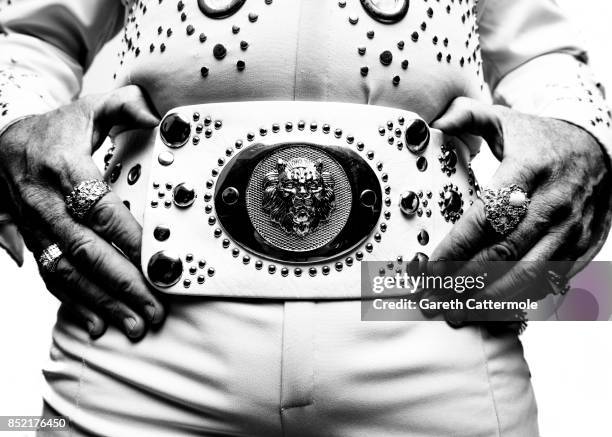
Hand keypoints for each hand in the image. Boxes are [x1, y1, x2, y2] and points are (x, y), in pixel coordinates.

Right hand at [0, 85, 164, 339]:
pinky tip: (98, 325)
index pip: (100, 208)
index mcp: (62, 168)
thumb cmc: (57, 128)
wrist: (0, 141)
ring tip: (136, 326)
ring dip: (103, 303)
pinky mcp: (30, 242)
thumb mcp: (89, 108)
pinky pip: (51, 277)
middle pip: (86, 250)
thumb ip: (124, 107)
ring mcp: (34, 227)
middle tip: (155, 310)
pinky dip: (75, 303)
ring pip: (68, 272)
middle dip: (122, 284)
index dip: (128, 237)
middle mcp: (45, 203)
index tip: (157, 262)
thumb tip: (154, 118)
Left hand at [430, 97, 611, 302]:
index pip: (486, 216)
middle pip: (504, 252)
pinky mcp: (583, 247)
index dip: (455, 247)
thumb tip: (432, 122)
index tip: (428, 268)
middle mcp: (552, 203)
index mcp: (529, 170)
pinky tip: (495, 313)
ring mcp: (571, 229)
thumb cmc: (541, 140)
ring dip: (489, 299)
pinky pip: (552, 281)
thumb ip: (467, 117)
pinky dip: (523, 301)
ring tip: (458, 314)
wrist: (600, 149)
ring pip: (528, 274)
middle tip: (433, 299)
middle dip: (464, 281)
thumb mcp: (505, 120)